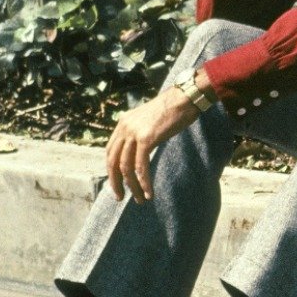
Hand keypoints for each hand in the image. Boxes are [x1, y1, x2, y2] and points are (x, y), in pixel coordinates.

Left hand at [104, 86, 202, 201]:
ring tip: (140, 198)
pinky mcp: (146, 138)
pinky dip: (143, 181)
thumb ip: (141, 131)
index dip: (112, 170)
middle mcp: (124, 127)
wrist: (185, 97)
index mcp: (123, 122)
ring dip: (132, 186)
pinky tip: (149, 191)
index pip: (111, 151)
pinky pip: (140, 166)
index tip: (118, 183)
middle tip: (121, 197)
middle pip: (113, 161)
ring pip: (126, 167)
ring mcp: (134, 132)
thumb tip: (141, 148)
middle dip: (116, 182)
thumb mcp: (150, 119)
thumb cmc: (174, 108)